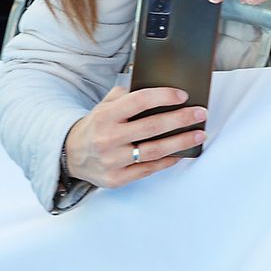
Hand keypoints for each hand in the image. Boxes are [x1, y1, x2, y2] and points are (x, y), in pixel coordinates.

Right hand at [62, 86, 206, 188]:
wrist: (70, 155)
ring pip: (154, 151)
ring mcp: (113, 161)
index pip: (139, 101)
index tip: (182, 95)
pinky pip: (148, 169)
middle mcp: (109, 138)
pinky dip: (167, 161)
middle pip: (152, 127)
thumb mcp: (103, 106)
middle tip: (200, 114)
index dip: (163, 96)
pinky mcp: (117, 179)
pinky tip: (181, 153)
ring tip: (198, 134)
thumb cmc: (95, 127)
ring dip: (181, 142)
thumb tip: (156, 91)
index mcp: (106, 116)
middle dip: (181, 119)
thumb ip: (125, 96)